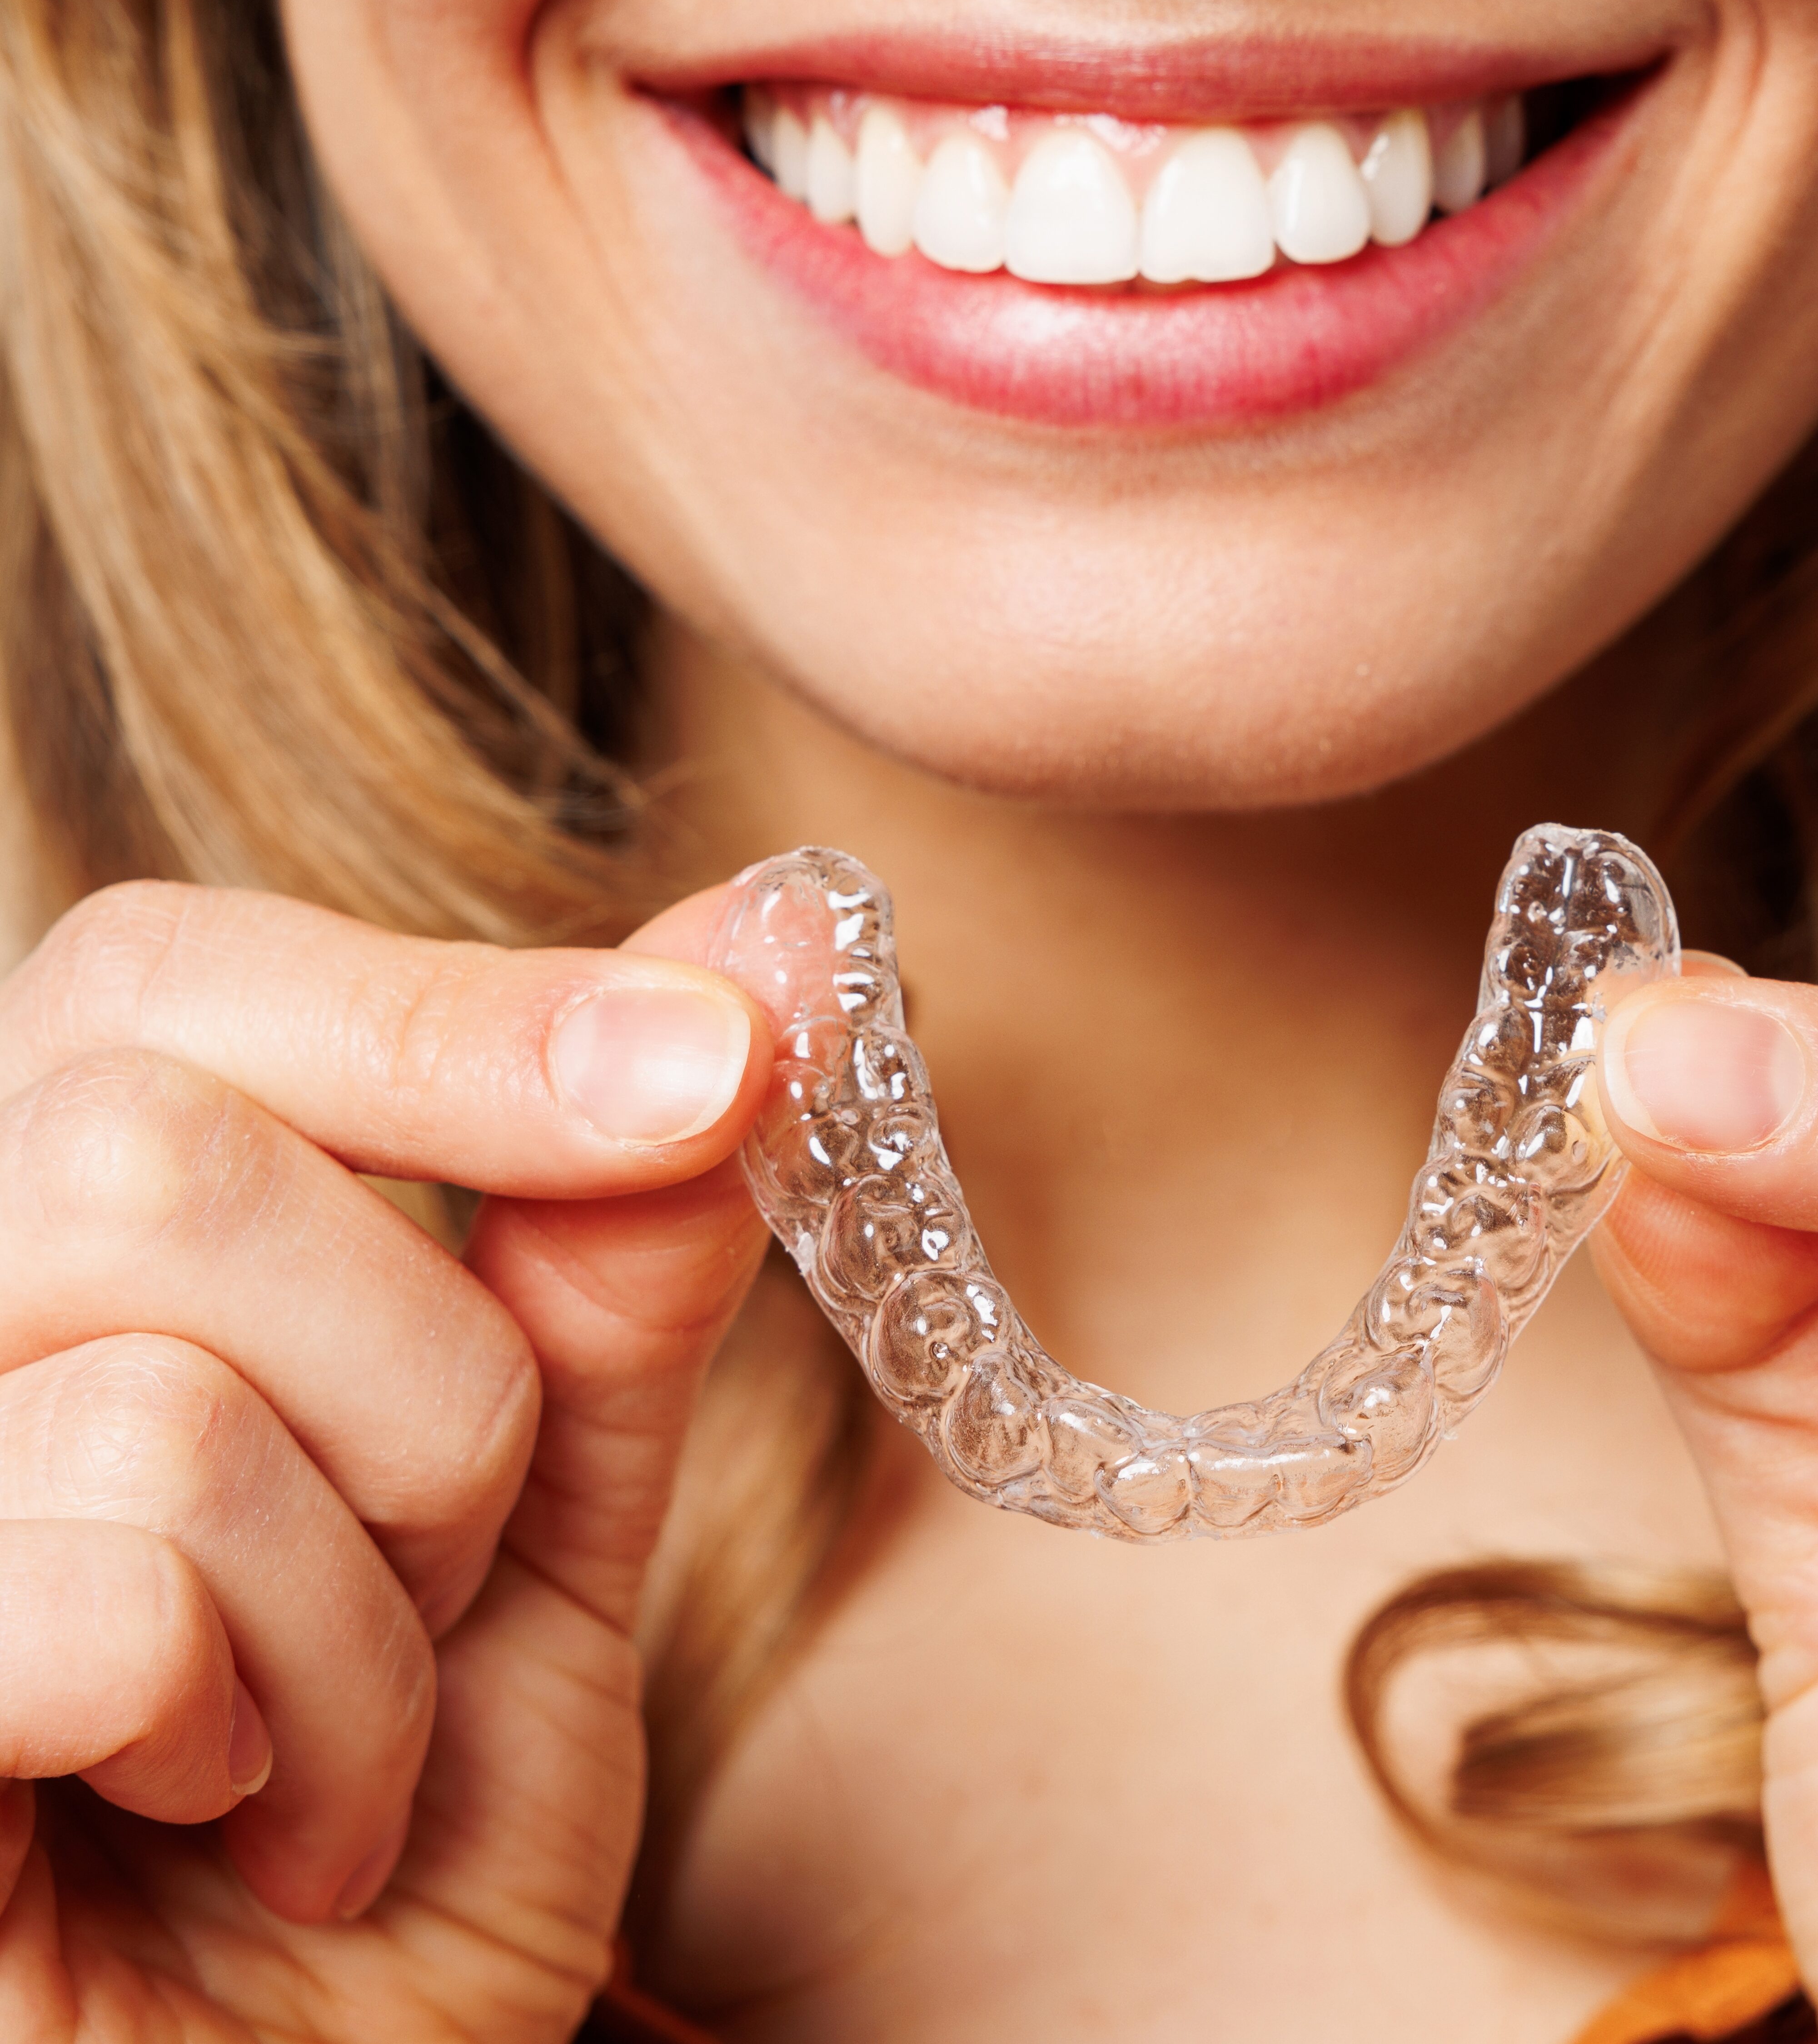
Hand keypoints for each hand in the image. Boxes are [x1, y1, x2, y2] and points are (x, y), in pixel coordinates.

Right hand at [0, 879, 772, 2040]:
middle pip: (148, 1144)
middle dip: (423, 1385)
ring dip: (364, 1611)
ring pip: (167, 1401)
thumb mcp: (546, 1520)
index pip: (172, 979)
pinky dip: (261, 1735)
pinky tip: (227, 1823)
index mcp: (55, 1250)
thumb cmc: (392, 1844)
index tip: (726, 1056)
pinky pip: (100, 1589)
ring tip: (343, 1746)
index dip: (452, 1009)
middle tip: (441, 1569)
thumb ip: (607, 1261)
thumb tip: (766, 955)